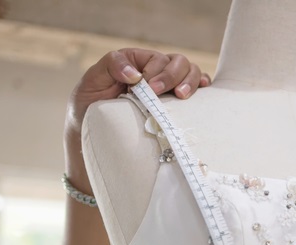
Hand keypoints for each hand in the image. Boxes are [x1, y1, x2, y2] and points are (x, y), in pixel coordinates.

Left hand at [65, 48, 208, 138]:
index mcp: (136, 62)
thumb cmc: (91, 108)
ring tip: (182, 96)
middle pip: (178, 62)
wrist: (96, 135)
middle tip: (160, 93)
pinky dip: (204, 84)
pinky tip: (203, 90)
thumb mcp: (91, 82)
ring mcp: (169, 87)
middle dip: (172, 76)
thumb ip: (111, 66)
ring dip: (190, 81)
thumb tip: (136, 73)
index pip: (156, 58)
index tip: (147, 88)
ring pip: (191, 71)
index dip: (155, 71)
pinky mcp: (178, 103)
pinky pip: (199, 87)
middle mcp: (156, 71)